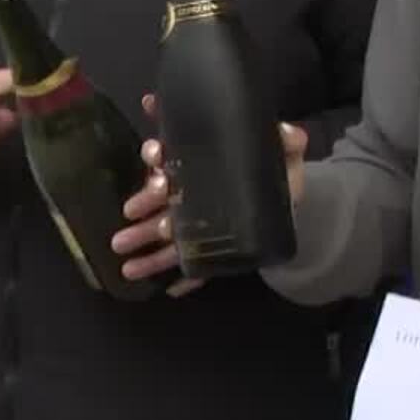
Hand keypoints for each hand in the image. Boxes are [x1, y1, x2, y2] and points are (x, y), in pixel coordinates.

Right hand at [107, 95, 306, 298]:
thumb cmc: (279, 169)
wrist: (291, 201)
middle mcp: (189, 191)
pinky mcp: (210, 247)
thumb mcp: (287, 149)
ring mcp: (195, 222)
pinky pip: (194, 264)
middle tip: (131, 211)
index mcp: (200, 163)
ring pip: (165, 232)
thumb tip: (286, 129)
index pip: (170, 155)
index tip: (156, 158)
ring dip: (147, 247)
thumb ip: (288, 137)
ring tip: (128, 264)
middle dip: (143, 203)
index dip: (158, 154)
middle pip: (159, 195)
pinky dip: (185, 278)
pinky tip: (172, 289)